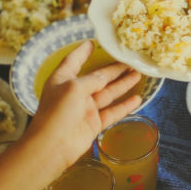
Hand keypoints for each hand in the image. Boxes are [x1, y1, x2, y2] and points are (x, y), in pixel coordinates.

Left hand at [26, 40, 141, 171]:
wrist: (52, 147)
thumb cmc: (57, 113)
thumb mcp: (73, 88)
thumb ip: (91, 80)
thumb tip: (105, 76)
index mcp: (62, 80)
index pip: (73, 61)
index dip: (82, 52)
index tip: (92, 43)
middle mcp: (74, 92)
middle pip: (97, 77)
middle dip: (113, 69)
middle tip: (130, 61)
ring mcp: (85, 108)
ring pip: (108, 93)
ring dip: (123, 84)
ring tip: (138, 74)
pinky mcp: (94, 123)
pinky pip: (112, 111)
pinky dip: (125, 105)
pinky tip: (137, 99)